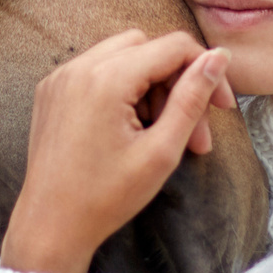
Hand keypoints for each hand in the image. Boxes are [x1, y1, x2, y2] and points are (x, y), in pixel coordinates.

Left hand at [0, 31, 234, 272]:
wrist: (51, 226)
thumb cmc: (105, 197)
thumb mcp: (161, 151)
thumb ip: (192, 98)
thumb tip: (218, 58)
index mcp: (107, 79)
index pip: (174, 47)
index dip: (206, 70)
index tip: (221, 106)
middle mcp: (79, 68)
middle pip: (149, 47)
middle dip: (177, 81)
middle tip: (192, 127)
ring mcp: (61, 78)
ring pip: (123, 56)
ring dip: (151, 85)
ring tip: (160, 132)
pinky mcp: (52, 91)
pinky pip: (97, 71)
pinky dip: (122, 88)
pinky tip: (130, 127)